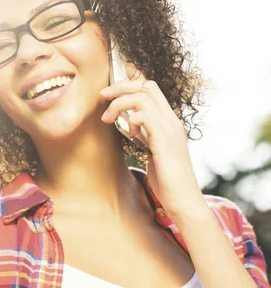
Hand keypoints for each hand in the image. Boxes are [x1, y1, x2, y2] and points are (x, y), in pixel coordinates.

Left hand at [100, 62, 205, 220]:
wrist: (184, 201)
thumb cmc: (168, 182)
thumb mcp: (154, 152)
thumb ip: (146, 137)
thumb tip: (132, 127)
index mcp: (170, 123)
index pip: (151, 89)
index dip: (129, 86)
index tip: (110, 94)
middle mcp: (172, 121)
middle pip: (147, 86)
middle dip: (121, 86)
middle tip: (103, 95)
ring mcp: (170, 129)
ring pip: (143, 96)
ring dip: (120, 103)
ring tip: (107, 118)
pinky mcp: (164, 141)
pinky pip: (145, 116)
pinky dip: (132, 120)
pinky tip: (130, 134)